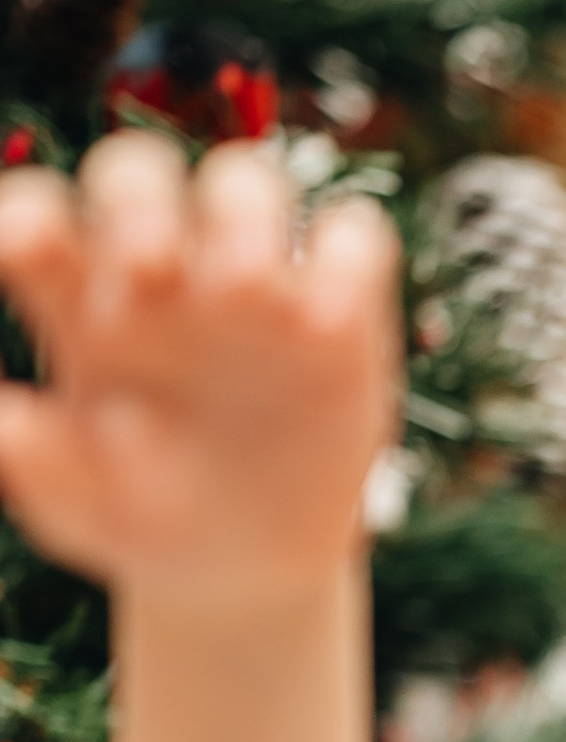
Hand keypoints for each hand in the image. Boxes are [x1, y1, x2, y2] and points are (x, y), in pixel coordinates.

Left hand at [0, 132, 398, 626]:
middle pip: (138, 174)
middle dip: (137, 203)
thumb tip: (1, 421)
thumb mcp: (78, 506)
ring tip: (245, 291)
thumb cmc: (146, 521)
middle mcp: (162, 273)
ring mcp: (253, 283)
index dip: (30, 216)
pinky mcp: (340, 311)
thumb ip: (37, 458)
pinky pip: (354, 239)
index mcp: (78, 302)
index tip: (27, 250)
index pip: (41, 217)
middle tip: (148, 267)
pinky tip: (326, 322)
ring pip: (245, 181)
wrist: (248, 567)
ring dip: (242, 214)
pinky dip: (346, 256)